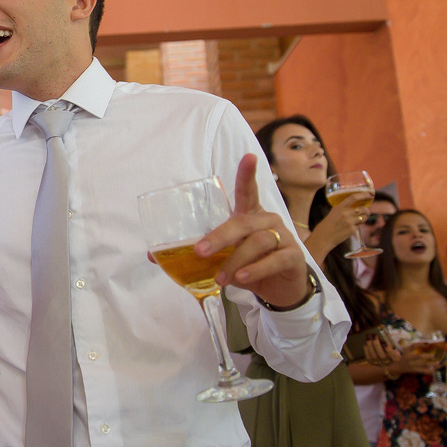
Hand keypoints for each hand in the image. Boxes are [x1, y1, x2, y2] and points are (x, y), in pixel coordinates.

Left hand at [197, 154, 309, 308]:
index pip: (248, 191)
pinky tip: (241, 278)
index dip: (247, 174)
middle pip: (243, 223)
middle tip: (199, 252)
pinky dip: (255, 270)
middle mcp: (268, 221)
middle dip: (219, 237)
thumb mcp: (221, 258)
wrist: (280, 290)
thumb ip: (196, 254)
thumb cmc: (247, 265)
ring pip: (257, 243)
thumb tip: (152, 256)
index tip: (248, 156)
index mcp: (249, 215)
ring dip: (234, 261)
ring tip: (220, 278)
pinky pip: (274, 260)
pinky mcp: (294, 257)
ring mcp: (284, 237)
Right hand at [307, 191, 371, 252]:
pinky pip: (359, 226)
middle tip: (366, 212)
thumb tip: (357, 206)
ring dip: (363, 218)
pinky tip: (349, 228)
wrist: (324, 237)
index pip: (354, 197)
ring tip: (357, 221)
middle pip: (363, 209)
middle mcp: (345, 213)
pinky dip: (357, 226)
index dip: (364, 194)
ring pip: (364, 218)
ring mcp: (349, 222)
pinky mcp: (352, 230)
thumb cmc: (328, 225)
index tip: (370, 194)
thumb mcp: (334, 212)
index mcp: (339, 207)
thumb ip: (344, 208)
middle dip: (367, 211)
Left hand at [363, 336, 400, 366]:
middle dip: (377, 345)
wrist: (385, 351)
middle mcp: (388, 363)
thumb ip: (390, 341)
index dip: (389, 351)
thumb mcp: (393, 342)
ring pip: (374, 357)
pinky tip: (365, 342)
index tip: (385, 343)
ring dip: (370, 346)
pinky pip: (369, 357)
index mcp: (396, 358)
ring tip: (368, 337)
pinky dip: (366, 349)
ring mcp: (380, 364)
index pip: (394, 357)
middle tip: (374, 336)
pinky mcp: (373, 363)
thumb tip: (384, 335)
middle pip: (382, 356)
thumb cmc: (391, 345)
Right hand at [389, 343, 441, 375]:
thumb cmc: (405, 356)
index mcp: (408, 353)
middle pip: (420, 357)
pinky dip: (429, 371)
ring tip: (439, 363)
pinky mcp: (416, 371)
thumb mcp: (407, 350)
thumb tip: (425, 342)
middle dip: (428, 356)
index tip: (428, 344)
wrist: (399, 366)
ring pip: (424, 365)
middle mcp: (411, 359)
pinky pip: (424, 371)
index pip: (413, 347)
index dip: (420, 345)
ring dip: (432, 364)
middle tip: (435, 355)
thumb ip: (414, 346)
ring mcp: (414, 366)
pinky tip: (434, 369)